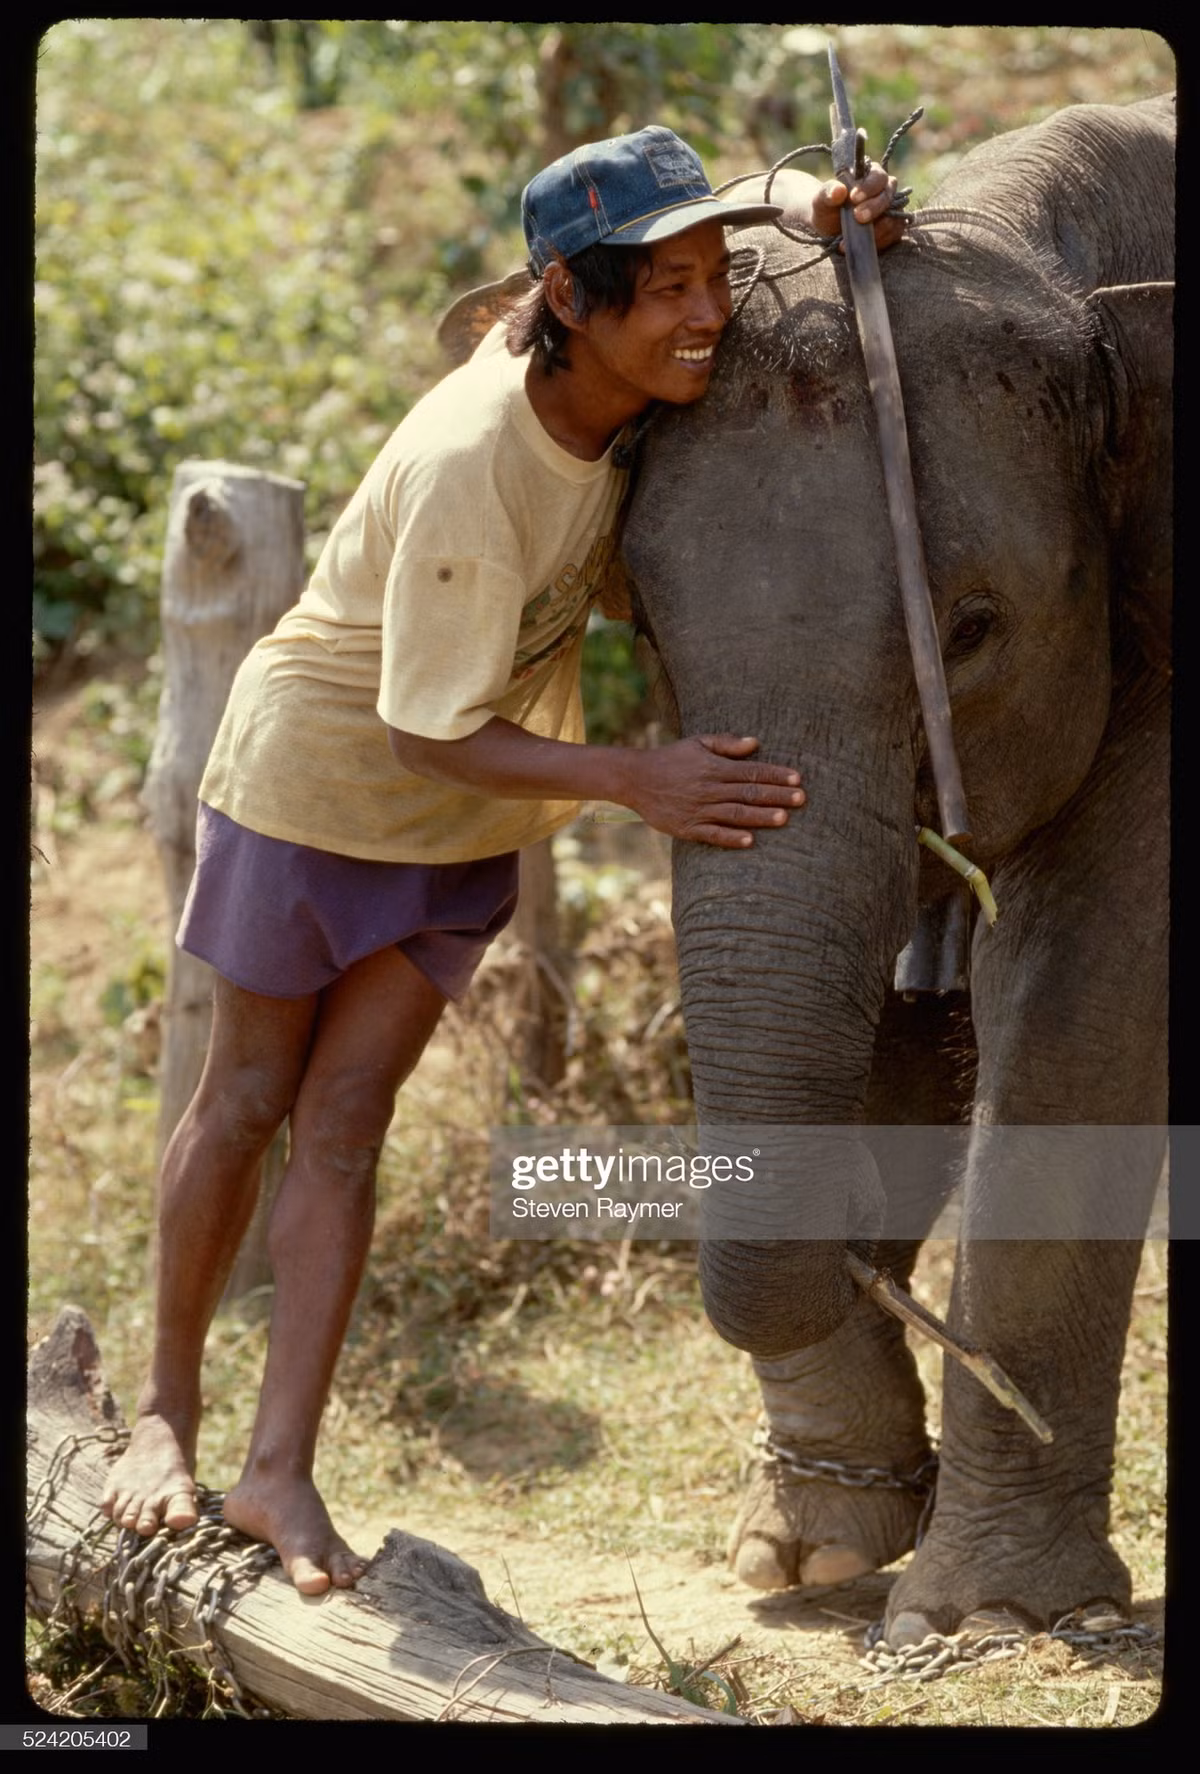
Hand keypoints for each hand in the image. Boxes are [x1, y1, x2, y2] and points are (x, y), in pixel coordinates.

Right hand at [625, 734, 804, 847]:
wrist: (635, 778)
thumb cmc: (671, 759)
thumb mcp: (697, 743)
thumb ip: (727, 744)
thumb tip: (756, 743)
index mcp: (714, 767)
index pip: (752, 771)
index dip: (776, 775)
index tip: (797, 779)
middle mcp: (709, 788)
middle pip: (749, 793)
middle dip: (777, 795)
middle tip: (802, 799)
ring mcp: (698, 809)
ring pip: (735, 814)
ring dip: (760, 817)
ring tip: (784, 818)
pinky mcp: (687, 828)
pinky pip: (712, 834)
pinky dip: (731, 838)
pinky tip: (749, 841)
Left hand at [810, 162, 905, 251]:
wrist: (828, 230)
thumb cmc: (827, 210)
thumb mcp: (822, 200)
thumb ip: (828, 192)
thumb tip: (838, 190)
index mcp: (870, 175)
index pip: (877, 176)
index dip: (868, 187)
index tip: (853, 198)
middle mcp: (884, 189)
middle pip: (888, 195)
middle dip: (874, 207)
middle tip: (858, 217)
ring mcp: (891, 209)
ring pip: (893, 215)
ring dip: (876, 228)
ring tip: (855, 236)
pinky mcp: (893, 228)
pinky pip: (894, 232)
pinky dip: (880, 240)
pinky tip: (862, 244)